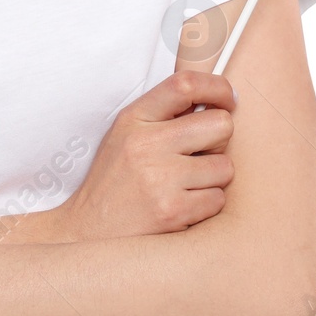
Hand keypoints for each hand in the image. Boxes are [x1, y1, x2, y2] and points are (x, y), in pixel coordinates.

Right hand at [55, 70, 236, 240]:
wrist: (88, 231)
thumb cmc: (114, 181)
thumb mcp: (126, 134)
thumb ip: (163, 115)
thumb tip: (217, 100)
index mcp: (134, 118)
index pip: (186, 84)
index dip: (217, 86)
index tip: (227, 99)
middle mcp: (146, 143)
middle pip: (220, 124)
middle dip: (219, 141)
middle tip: (202, 154)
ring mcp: (160, 178)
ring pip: (225, 167)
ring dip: (213, 179)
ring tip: (186, 185)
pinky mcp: (172, 210)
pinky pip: (218, 199)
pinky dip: (206, 205)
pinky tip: (182, 206)